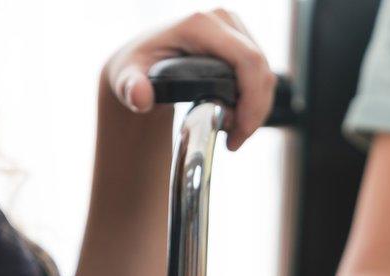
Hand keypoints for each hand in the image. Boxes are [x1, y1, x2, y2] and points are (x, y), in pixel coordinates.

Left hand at [105, 9, 276, 149]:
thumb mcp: (125, 78)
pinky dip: (254, 100)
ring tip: (233, 134)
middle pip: (260, 69)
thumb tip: (140, 97)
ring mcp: (234, 27)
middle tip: (234, 141)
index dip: (251, 100)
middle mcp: (222, 19)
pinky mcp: (240, 39)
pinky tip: (237, 119)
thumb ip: (130, 88)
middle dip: (255, 111)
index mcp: (201, 24)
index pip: (247, 61)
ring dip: (256, 109)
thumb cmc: (135, 67)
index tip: (238, 132)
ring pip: (264, 73)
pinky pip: (260, 73)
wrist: (140, 60)